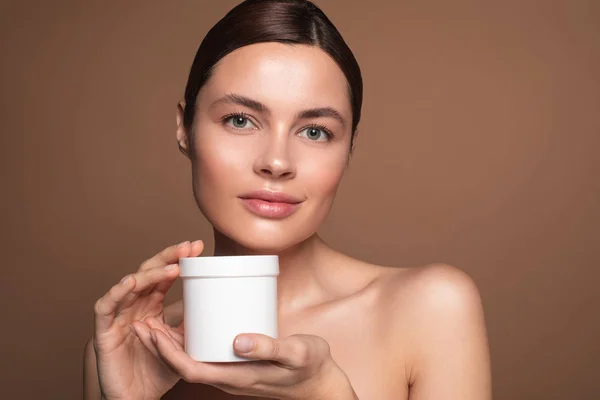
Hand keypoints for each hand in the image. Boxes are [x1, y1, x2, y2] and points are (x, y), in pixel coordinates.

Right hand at [92, 240, 203, 399]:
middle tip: (188, 247)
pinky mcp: (103, 331)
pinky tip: (132, 282)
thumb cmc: (157, 372)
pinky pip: (105, 307)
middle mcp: (134, 306)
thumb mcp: (182, 343)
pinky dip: (117, 292)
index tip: (198, 247)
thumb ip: (191, 323)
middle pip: (149, 273)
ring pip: (130, 285)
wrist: (137, 399)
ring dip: (150, 274)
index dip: (178, 259)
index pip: (164, 276)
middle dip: (168, 257)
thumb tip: (216, 304)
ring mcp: (118, 317)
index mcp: (151, 306)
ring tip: (172, 267)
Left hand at [133, 319, 357, 399]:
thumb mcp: (296, 353)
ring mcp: (234, 374)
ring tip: (157, 320)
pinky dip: (191, 343)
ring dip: (172, 346)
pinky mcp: (240, 366)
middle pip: (186, 366)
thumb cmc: (311, 367)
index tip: (152, 331)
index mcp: (239, 377)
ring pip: (194, 362)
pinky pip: (207, 358)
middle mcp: (231, 378)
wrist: (322, 384)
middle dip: (161, 347)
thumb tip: (238, 340)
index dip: (167, 353)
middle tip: (144, 320)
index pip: (192, 369)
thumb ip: (269, 346)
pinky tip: (191, 325)